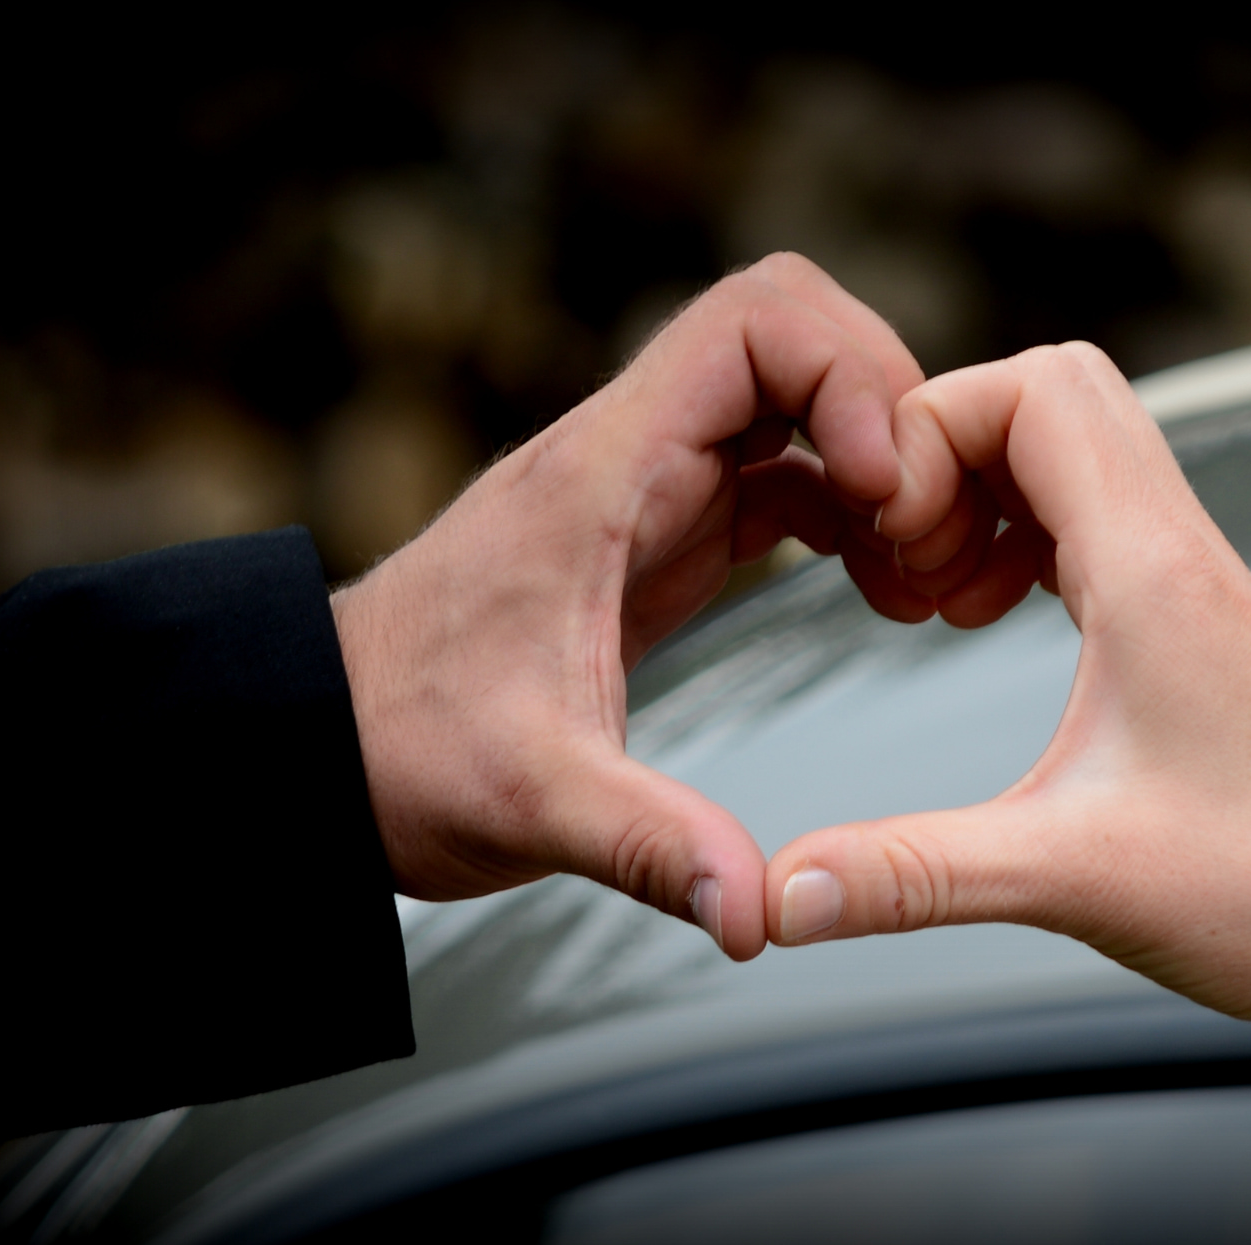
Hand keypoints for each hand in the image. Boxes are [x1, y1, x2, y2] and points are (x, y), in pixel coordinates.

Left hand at [331, 254, 946, 960]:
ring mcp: (651, 488)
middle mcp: (631, 455)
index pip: (751, 322)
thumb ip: (652, 846)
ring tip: (917, 570)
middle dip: (886, 405)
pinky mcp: (664, 534)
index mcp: (602, 473)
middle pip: (796, 333)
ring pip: (799, 399)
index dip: (847, 372)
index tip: (883, 487)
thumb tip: (761, 916)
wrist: (329, 745)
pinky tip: (882, 589)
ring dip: (879, 460)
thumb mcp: (531, 801)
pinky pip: (785, 474)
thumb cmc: (404, 749)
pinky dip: (851, 510)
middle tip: (922, 524)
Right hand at [764, 342, 1250, 1244]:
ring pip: (1079, 447)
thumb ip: (910, 874)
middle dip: (949, 447)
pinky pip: (1096, 514)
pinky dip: (1025, 534)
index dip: (932, 430)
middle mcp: (1180, 551)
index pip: (1034, 391)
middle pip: (1054, 391)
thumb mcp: (1065, 878)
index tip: (888, 539)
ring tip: (942, 598)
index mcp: (1153, 575)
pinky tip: (993, 619)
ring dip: (988, 490)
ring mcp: (1193, 579)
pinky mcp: (1193, 619)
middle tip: (907, 558)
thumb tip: (777, 899)